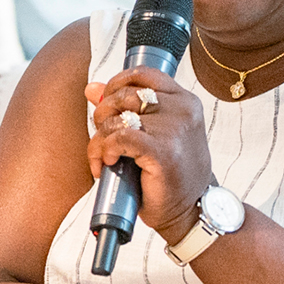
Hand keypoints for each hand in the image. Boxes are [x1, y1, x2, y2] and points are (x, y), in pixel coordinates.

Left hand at [86, 67, 213, 244]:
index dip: (116, 84)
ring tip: (103, 155)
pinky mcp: (163, 152)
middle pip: (125, 95)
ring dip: (101, 137)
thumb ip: (125, 107)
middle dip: (103, 114)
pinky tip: (109, 162)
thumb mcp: (154, 134)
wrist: (192, 209)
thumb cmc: (173, 173)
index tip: (106, 105)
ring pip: (119, 118)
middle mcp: (183, 111)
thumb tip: (92, 88)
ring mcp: (175, 130)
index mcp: (185, 101)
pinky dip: (106, 149)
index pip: (143, 74)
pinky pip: (120, 138)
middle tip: (102, 137)